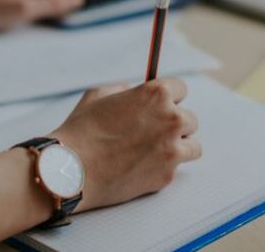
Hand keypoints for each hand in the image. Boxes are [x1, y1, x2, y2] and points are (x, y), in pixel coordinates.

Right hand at [50, 78, 200, 211]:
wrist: (72, 169)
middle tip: (153, 131)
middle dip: (173, 124)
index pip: (181, 89)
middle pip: (190, 119)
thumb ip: (124, 90)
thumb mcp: (98, 95)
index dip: (168, 97)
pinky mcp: (167, 176)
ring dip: (178, 146)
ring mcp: (172, 150)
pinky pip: (174, 169)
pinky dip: (162, 168)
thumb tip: (133, 92)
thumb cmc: (81, 130)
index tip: (160, 105)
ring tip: (155, 150)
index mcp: (156, 95)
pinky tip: (140, 167)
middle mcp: (170, 120)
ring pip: (192, 146)